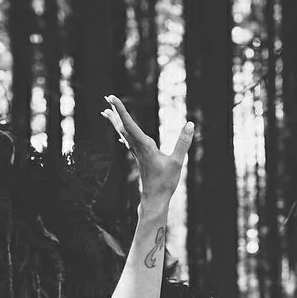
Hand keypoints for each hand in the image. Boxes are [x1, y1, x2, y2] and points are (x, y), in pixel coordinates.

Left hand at [102, 95, 192, 209]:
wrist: (154, 199)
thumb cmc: (165, 183)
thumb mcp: (177, 163)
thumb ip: (183, 144)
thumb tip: (190, 125)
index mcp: (144, 147)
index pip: (130, 124)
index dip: (121, 110)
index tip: (112, 98)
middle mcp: (137, 148)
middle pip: (123, 126)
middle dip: (115, 112)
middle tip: (106, 97)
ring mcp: (137, 153)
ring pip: (123, 133)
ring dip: (116, 121)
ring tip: (106, 111)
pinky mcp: (140, 157)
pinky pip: (128, 140)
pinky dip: (122, 131)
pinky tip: (120, 131)